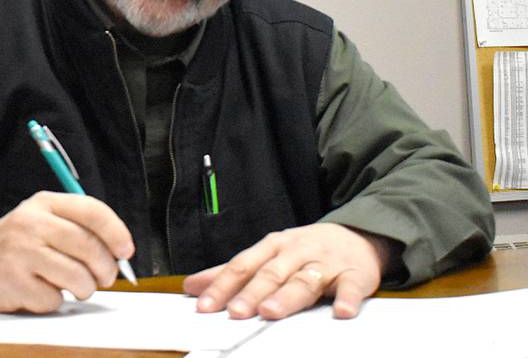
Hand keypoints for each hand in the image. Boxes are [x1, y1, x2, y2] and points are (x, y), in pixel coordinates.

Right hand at [0, 191, 133, 312]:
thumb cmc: (22, 242)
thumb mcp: (45, 219)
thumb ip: (80, 227)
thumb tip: (120, 252)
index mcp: (45, 202)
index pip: (91, 211)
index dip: (116, 232)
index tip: (126, 251)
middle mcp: (32, 223)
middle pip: (87, 246)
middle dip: (106, 268)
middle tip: (106, 277)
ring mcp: (21, 252)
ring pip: (76, 277)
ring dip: (85, 288)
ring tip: (77, 286)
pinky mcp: (13, 282)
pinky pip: (53, 299)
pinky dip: (55, 300)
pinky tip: (43, 289)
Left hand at [183, 223, 391, 319]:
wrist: (356, 235)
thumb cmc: (304, 250)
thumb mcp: (267, 254)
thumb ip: (231, 272)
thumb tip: (192, 286)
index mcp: (272, 247)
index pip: (242, 266)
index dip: (222, 285)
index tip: (204, 305)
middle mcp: (296, 252)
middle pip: (271, 273)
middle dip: (251, 293)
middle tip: (235, 312)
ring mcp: (325, 262)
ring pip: (304, 280)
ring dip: (287, 296)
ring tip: (271, 312)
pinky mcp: (354, 274)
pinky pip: (351, 287)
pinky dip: (347, 299)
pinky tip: (340, 312)